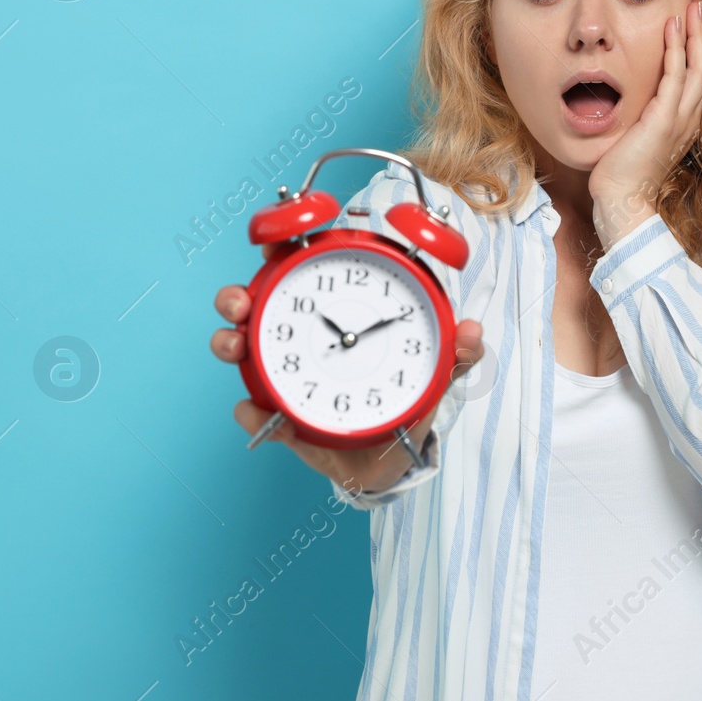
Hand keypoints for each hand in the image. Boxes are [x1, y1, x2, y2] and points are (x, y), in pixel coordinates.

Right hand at [210, 259, 484, 493]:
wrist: (392, 461)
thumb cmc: (406, 400)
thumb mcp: (434, 372)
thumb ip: (456, 352)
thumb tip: (472, 331)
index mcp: (336, 312)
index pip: (303, 267)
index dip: (284, 244)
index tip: (278, 239)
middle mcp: (301, 337)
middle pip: (256, 303)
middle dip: (236, 295)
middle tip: (240, 301)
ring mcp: (284, 374)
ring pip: (241, 348)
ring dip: (229, 341)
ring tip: (237, 345)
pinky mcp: (278, 416)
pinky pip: (254, 411)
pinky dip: (252, 411)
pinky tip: (262, 412)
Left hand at [588, 0, 701, 250]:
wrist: (620, 200)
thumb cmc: (621, 172)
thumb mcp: (635, 135)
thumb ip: (640, 115)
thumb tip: (625, 96)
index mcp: (684, 120)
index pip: (698, 74)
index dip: (700, 44)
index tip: (695, 18)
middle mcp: (689, 117)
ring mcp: (680, 119)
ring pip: (698, 66)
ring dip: (697, 32)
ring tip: (695, 3)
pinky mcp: (665, 121)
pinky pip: (675, 77)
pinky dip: (677, 50)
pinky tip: (673, 27)